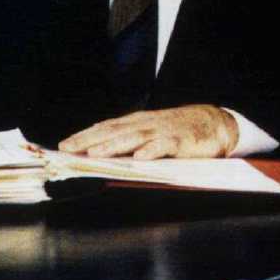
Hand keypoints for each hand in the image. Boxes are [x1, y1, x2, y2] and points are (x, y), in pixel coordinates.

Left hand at [57, 105, 239, 158]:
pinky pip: (165, 145)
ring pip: (135, 137)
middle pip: (114, 131)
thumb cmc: (180, 132)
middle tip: (69, 150)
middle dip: (90, 140)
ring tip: (95, 154)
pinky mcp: (181, 140)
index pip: (106, 127)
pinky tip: (140, 157)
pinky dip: (152, 150)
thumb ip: (131, 141)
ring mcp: (164, 131)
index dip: (84, 135)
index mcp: (138, 122)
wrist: (216, 124)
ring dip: (114, 145)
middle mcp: (147, 124)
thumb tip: (99, 153)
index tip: (64, 145)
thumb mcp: (152, 133)